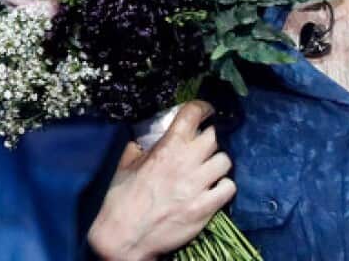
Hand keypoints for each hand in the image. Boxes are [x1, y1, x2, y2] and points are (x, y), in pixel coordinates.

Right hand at [88, 101, 235, 260]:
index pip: (192, 114)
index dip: (203, 108)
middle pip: (214, 136)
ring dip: (217, 164)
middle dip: (209, 139)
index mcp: (166, 148)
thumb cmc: (119, 201)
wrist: (121, 239)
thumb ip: (140, 147)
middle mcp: (186, 162)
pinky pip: (229, 187)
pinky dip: (224, 187)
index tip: (206, 112)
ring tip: (207, 170)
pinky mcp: (205, 207)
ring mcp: (197, 185)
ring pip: (225, 160)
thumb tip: (147, 137)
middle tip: (202, 148)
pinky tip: (214, 189)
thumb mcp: (124, 166)